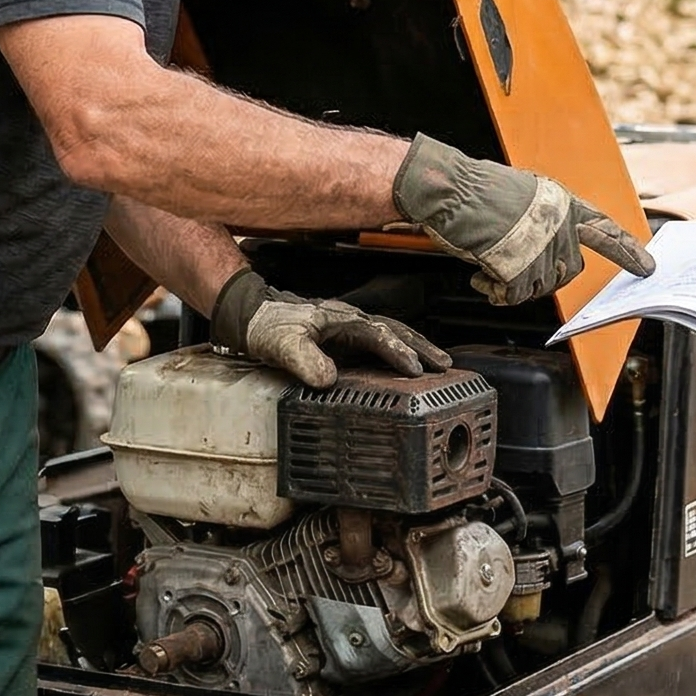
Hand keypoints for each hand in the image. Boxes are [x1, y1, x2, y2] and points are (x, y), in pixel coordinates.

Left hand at [210, 268, 452, 388]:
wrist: (250, 315)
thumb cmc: (266, 324)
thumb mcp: (281, 344)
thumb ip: (304, 360)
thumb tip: (329, 379)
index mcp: (341, 318)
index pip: (378, 333)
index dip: (398, 351)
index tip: (415, 368)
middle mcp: (350, 320)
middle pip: (395, 330)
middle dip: (421, 347)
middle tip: (445, 366)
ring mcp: (348, 328)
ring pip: (391, 334)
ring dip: (415, 348)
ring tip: (439, 365)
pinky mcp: (344, 339)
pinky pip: (378, 343)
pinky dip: (397, 352)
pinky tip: (404, 367)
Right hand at [392, 135, 654, 305]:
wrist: (453, 192)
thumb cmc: (476, 190)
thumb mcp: (524, 195)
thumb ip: (545, 219)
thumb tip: (548, 246)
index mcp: (564, 204)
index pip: (605, 230)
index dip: (628, 251)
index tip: (647, 267)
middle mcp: (560, 227)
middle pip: (568, 271)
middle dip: (542, 276)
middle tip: (511, 269)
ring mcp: (543, 250)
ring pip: (540, 286)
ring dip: (513, 284)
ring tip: (488, 266)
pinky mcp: (522, 270)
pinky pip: (513, 295)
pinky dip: (493, 290)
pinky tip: (479, 275)